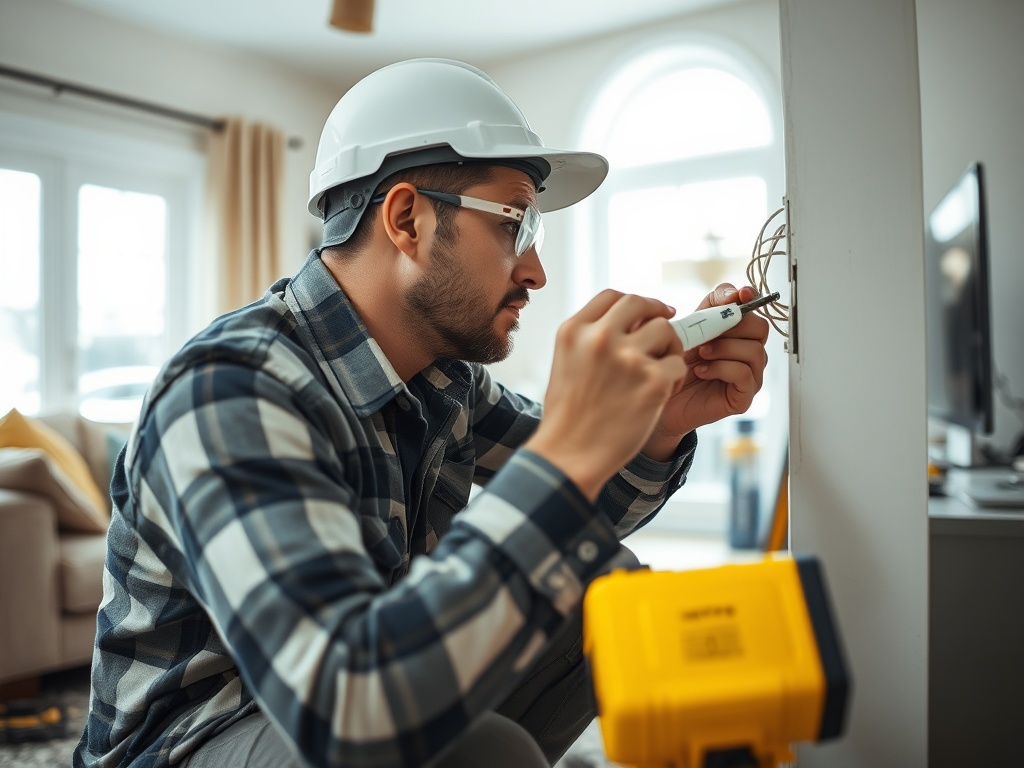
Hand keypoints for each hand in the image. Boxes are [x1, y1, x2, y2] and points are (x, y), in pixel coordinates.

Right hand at [525, 290, 686, 500]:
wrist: (569, 454)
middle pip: (640, 304)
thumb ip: (590, 339)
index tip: (647, 312)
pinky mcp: (653, 381)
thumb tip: (625, 325)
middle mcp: (600, 338)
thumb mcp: (566, 363)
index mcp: (574, 331)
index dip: (635, 304)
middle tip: (667, 327)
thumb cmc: (568, 416)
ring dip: (669, 348)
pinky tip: (662, 394)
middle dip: (657, 314)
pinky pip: (678, 366)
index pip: (612, 297)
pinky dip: (675, 379)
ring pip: (666, 332)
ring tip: (660, 371)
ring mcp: (628, 358)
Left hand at [642, 284, 769, 459]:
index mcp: (736, 332)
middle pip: (760, 327)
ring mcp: (749, 375)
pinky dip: (721, 368)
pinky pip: (744, 373)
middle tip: (707, 335)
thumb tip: (732, 295)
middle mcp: (747, 352)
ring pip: (755, 350)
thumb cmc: (674, 364)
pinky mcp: (743, 396)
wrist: (660, 396)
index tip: (740, 295)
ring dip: (724, 348)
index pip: (754, 308)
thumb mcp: (687, 330)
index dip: (749, 298)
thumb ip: (708, 309)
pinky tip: (701, 371)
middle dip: (733, 326)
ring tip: (701, 354)